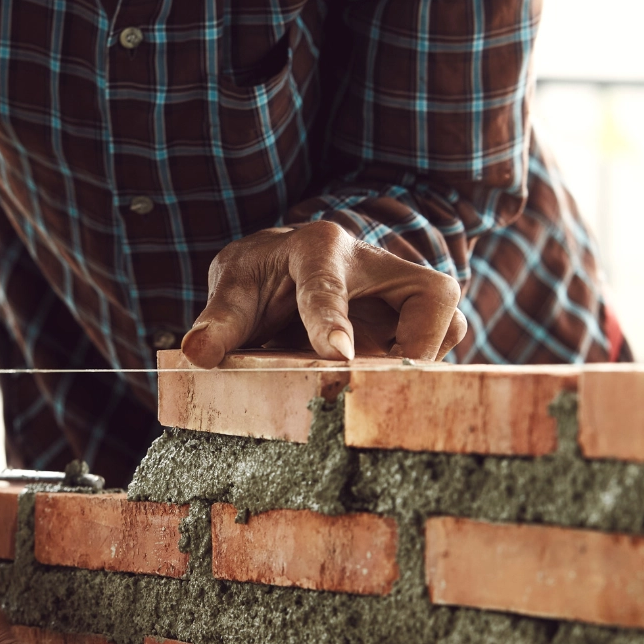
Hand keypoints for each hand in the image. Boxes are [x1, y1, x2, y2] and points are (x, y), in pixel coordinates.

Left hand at [181, 221, 467, 366]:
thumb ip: (219, 323)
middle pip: (427, 298)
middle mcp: (372, 260)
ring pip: (446, 322)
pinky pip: (444, 342)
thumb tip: (197, 356)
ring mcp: (403, 287)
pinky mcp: (420, 315)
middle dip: (415, 348)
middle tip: (384, 391)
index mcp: (317, 248)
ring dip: (423, 362)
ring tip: (384, 395)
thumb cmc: (262, 277)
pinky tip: (391, 391)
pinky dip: (424, 370)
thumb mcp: (233, 291)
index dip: (332, 320)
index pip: (328, 284)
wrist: (285, 265)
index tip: (339, 358)